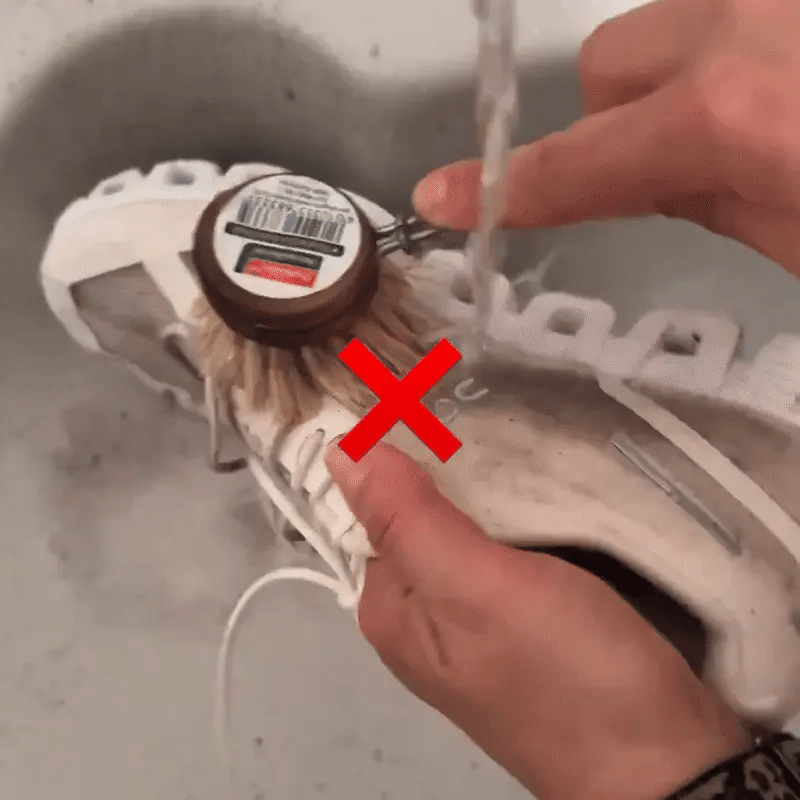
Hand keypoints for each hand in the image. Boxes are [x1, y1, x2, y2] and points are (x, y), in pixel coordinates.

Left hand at [326, 442, 752, 799]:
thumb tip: (339, 453)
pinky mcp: (531, 622)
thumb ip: (405, 519)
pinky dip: (523, 514)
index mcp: (393, 609)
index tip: (431, 397)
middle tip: (489, 409)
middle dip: (450, 467)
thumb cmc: (558, 668)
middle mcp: (424, 617)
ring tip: (523, 433)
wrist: (661, 764)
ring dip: (492, 487)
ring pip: (471, 529)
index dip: (396, 454)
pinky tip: (548, 486)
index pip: (373, 509)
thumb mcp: (471, 585)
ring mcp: (479, 622)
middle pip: (422, 517)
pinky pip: (511, 549)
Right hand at [413, 0, 799, 274]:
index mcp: (724, 118)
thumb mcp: (795, 235)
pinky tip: (784, 81)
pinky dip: (733, 45)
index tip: (442, 196)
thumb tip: (660, 180)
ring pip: (669, 22)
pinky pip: (724, 9)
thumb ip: (709, 201)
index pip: (573, 163)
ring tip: (761, 117)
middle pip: (606, 64)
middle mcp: (738, 24)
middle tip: (688, 167)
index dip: (502, 189)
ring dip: (682, 74)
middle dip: (623, 119)